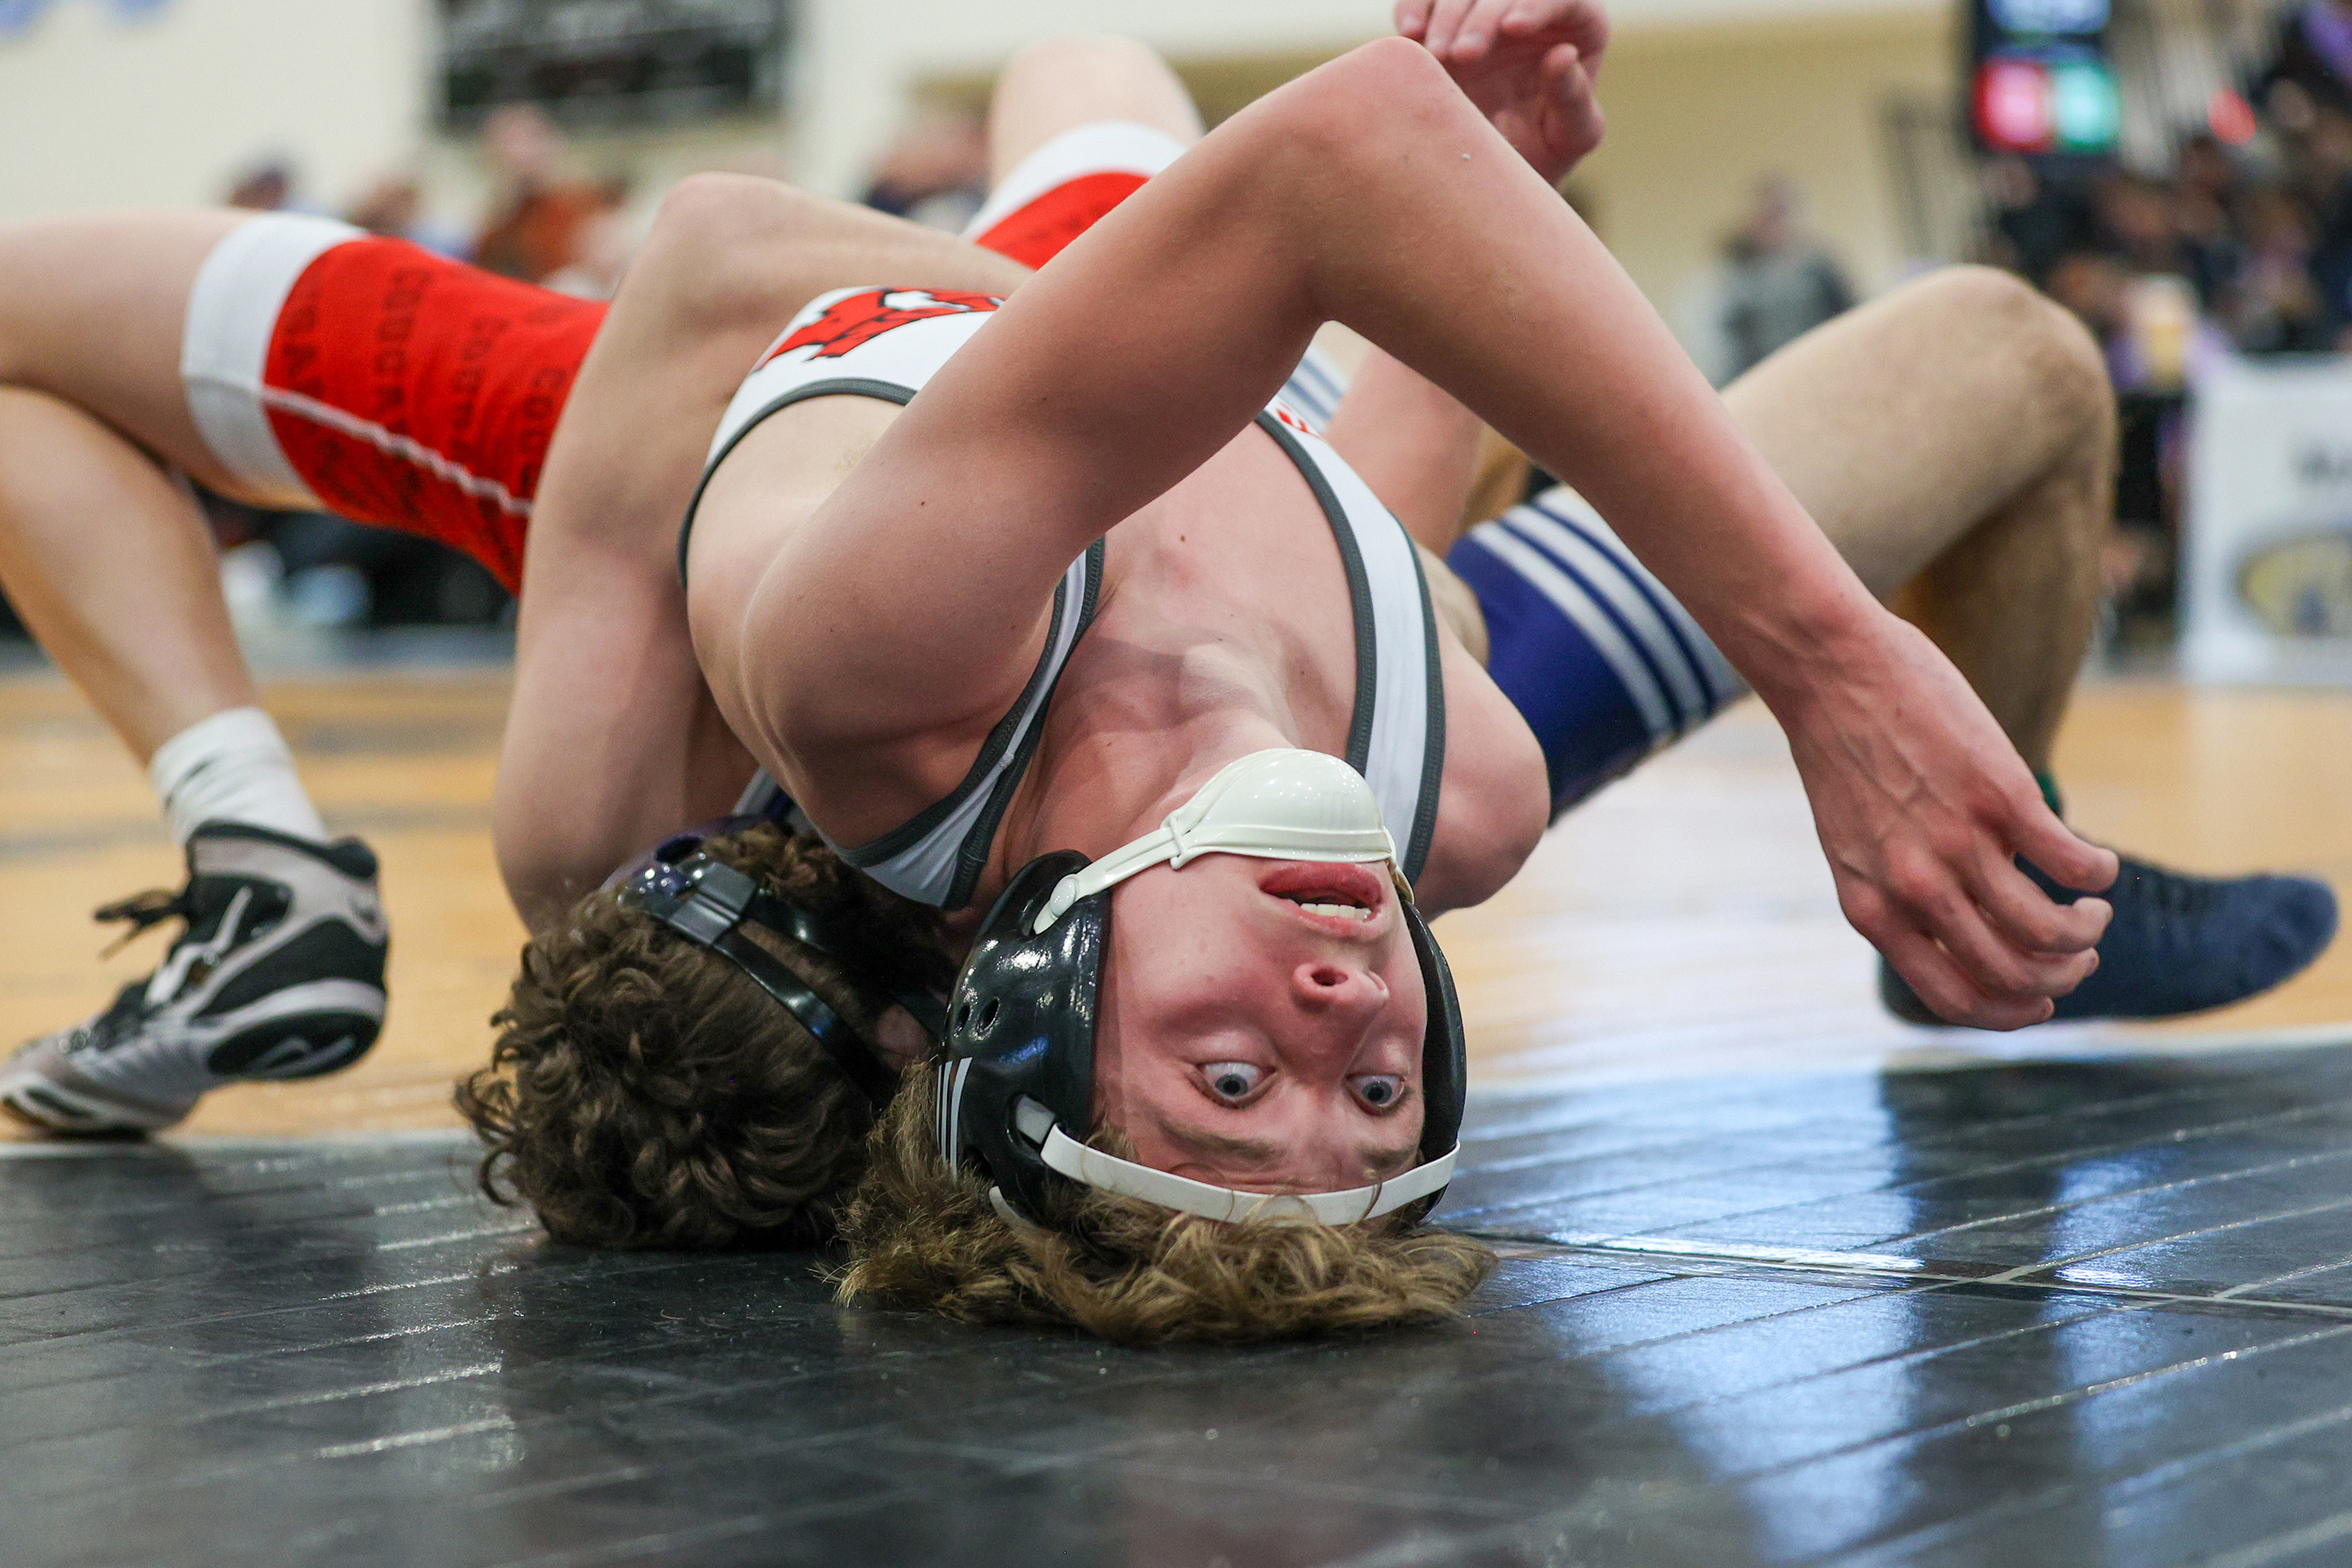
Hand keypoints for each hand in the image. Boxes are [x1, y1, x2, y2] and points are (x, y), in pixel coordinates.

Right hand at [1395, 0, 1608, 183]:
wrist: (1500, 168)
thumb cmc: (1548, 150)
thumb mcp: (1571, 135)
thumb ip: (1573, 99)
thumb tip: (1562, 54)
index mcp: (1578, 23)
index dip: (1536, 3)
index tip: (1512, 27)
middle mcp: (1531, 5)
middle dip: (1480, 16)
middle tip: (1462, 54)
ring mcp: (1486, 9)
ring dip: (1445, 13)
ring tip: (1436, 55)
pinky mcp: (1446, 20)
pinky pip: (1425, 0)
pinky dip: (1413, 9)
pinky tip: (1409, 33)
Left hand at [1773, 613, 2119, 1028]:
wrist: (1830, 670)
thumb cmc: (1843, 753)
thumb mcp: (1852, 843)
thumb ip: (1899, 890)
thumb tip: (1971, 923)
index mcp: (1872, 908)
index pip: (1952, 998)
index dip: (2009, 1014)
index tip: (2041, 1002)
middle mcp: (1913, 888)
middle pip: (2012, 974)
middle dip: (2061, 976)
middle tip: (2080, 951)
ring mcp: (1957, 843)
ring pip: (2048, 931)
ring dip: (2086, 931)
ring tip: (2093, 910)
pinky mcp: (1998, 795)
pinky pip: (2072, 863)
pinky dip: (2099, 876)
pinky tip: (2099, 866)